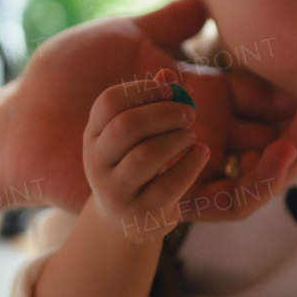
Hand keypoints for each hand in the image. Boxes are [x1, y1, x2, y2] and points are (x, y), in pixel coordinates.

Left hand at [0, 0, 296, 216]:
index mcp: (201, 100)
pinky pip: (223, 200)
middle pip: (278, 139)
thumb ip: (169, 19)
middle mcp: (203, 137)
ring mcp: (187, 168)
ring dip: (295, 153)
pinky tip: (273, 155)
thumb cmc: (64, 80)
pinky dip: (252, 183)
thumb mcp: (122, 37)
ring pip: (261, 174)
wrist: (17, 124)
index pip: (268, 99)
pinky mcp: (169, 196)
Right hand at [82, 69, 209, 240]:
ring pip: (145, 156)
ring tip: (192, 134)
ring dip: (176, 139)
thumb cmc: (135, 166)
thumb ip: (149, 103)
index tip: (169, 90)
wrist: (126, 222)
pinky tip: (202, 153)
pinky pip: (168, 185)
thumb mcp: (136, 136)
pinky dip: (190, 164)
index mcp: (94, 135)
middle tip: (189, 113)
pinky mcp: (140, 213)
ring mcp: (116, 190)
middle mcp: (97, 162)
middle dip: (163, 114)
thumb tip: (169, 74)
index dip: (142, 90)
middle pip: (126, 126)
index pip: (109, 102)